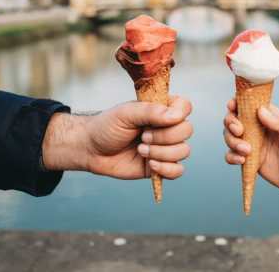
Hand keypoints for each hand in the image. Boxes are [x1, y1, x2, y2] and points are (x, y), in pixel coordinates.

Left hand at [42, 96, 192, 179]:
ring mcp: (165, 147)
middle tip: (143, 136)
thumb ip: (150, 111)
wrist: (92, 149)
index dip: (179, 114)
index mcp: (161, 110)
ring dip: (161, 152)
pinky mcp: (161, 166)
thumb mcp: (126, 113)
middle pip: (187, 130)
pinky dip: (166, 169)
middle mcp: (167, 128)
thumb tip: (176, 116)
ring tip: (140, 150)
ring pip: (183, 151)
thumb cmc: (107, 126)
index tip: (158, 120)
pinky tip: (149, 164)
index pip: (185, 107)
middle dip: (164, 136)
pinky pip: (178, 171)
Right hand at [223, 99, 278, 194]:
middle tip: (239, 131)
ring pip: (230, 136)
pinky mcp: (248, 159)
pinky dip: (231, 156)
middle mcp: (259, 128)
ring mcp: (252, 143)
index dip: (237, 102)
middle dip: (231, 122)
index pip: (250, 103)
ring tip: (247, 151)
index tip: (232, 106)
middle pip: (234, 118)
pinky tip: (242, 160)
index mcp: (271, 117)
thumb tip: (261, 111)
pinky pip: (231, 155)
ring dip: (232, 141)